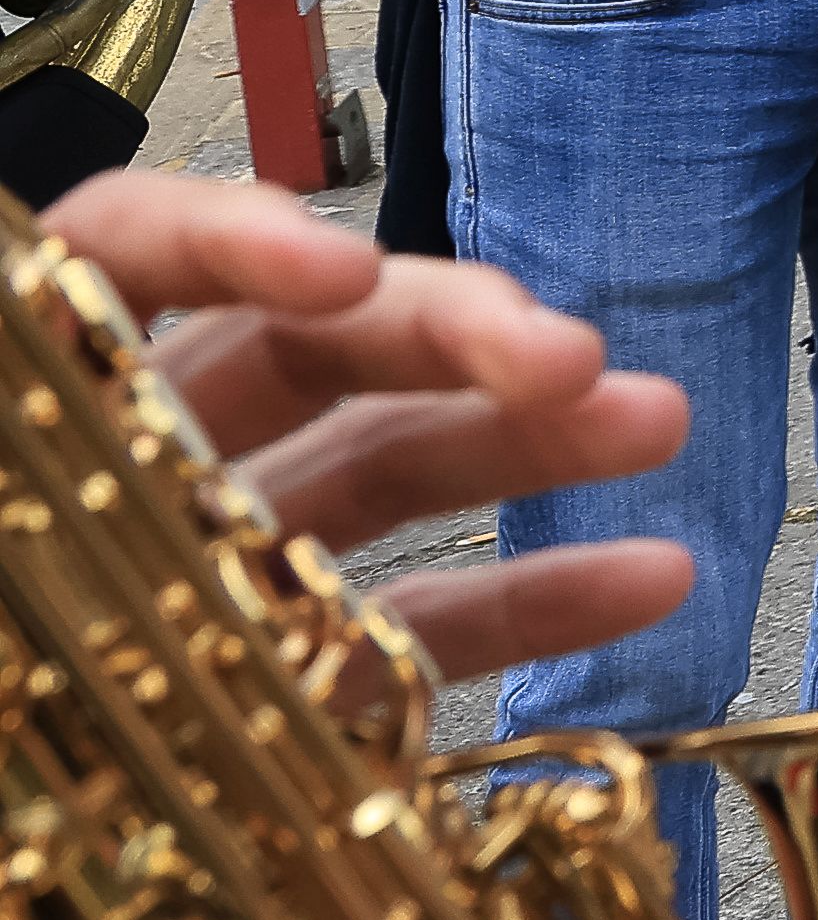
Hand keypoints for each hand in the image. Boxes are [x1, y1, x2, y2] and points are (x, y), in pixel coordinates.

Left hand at [36, 171, 691, 684]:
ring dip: (529, 438)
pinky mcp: (285, 681)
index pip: (119, 264)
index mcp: (34, 430)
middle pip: (295, 342)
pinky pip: (415, 624)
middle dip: (445, 330)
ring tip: (653, 422)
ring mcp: (211, 569)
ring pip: (380, 462)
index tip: (341, 269)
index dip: (234, 238)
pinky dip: (534, 597)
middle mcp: (127, 472)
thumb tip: (50, 410)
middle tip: (563, 357)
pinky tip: (642, 577)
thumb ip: (17, 502)